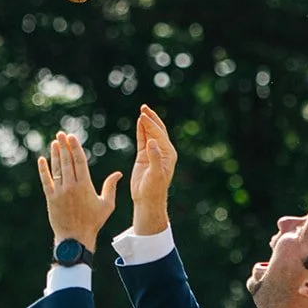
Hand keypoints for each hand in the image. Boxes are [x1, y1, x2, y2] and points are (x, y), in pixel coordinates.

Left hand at [37, 131, 121, 251]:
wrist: (75, 239)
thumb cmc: (93, 222)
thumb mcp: (107, 205)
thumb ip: (111, 187)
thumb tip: (118, 173)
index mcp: (85, 185)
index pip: (79, 161)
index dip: (74, 147)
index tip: (71, 137)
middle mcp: (71, 186)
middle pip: (67, 161)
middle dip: (64, 146)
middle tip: (61, 134)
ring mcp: (59, 192)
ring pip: (56, 168)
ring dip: (55, 154)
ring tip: (54, 142)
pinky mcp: (50, 198)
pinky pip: (46, 181)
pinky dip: (43, 170)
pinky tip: (42, 159)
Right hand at [130, 104, 176, 234]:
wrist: (147, 199)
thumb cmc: (154, 189)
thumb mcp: (156, 174)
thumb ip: (155, 157)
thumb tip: (152, 142)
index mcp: (168, 154)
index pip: (159, 135)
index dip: (151, 125)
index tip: (142, 116)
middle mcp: (162, 151)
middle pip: (157, 130)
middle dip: (151, 118)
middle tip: (144, 107)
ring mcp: (153, 153)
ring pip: (149, 133)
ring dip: (146, 122)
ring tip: (142, 111)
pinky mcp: (144, 156)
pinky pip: (142, 140)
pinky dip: (141, 131)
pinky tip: (138, 122)